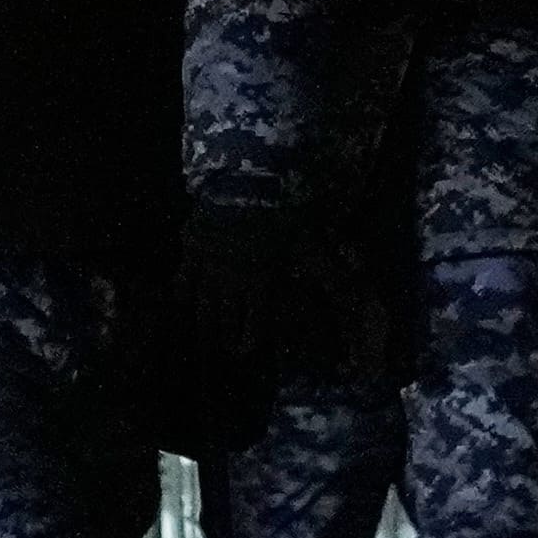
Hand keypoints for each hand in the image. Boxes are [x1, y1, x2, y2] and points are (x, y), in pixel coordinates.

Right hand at [172, 198, 316, 370]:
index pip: (253, 322)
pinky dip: (180, 292)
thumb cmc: (279, 216)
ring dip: (203, 323)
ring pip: (203, 304)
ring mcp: (208, 267)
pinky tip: (179, 302)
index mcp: (259, 283)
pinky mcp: (192, 249)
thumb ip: (329, 272)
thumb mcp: (309, 244)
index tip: (246, 350)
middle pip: (226, 318)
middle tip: (222, 349)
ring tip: (202, 336)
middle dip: (224, 337)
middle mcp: (232, 282)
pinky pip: (183, 277)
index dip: (249, 339)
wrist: (243, 186)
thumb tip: (359, 294)